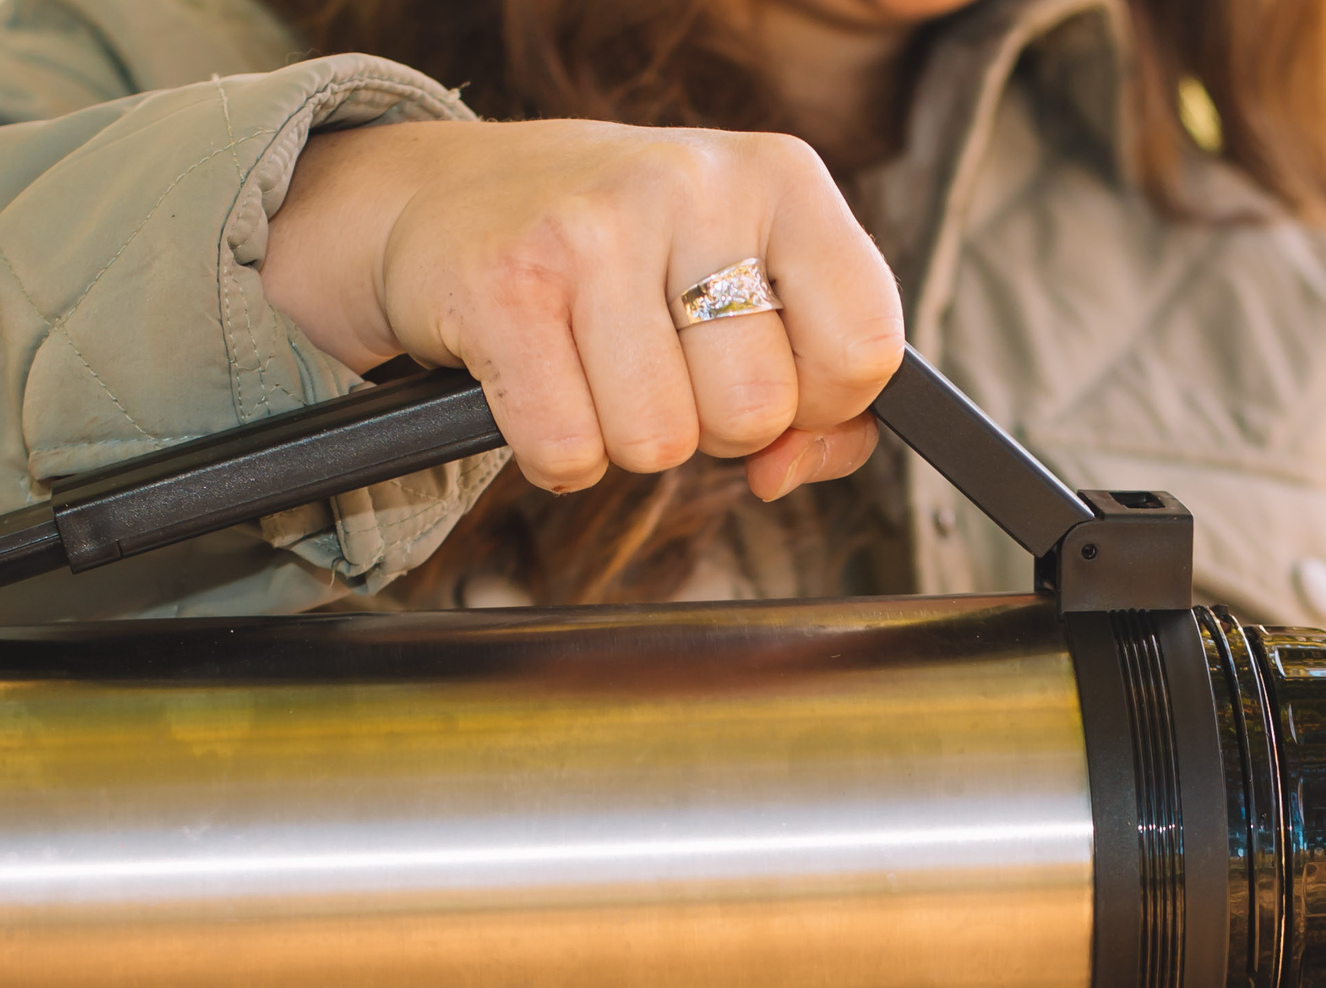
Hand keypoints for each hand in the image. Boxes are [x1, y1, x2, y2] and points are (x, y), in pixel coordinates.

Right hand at [260, 118, 902, 500]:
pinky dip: (556, 454)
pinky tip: (543, 388)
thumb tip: (784, 470)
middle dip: (710, 427)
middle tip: (662, 369)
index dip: (821, 405)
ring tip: (598, 372)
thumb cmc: (633, 260)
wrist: (463, 198)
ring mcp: (593, 228)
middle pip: (755, 410)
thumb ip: (819, 392)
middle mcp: (693, 183)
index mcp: (782, 179)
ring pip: (659, 443)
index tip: (774, 383)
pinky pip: (567, 451)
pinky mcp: (504, 285)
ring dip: (626, 441)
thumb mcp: (750, 283)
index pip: (862, 349)